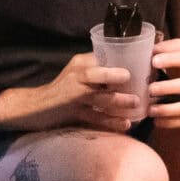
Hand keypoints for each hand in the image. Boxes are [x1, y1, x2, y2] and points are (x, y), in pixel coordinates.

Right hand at [26, 52, 145, 132]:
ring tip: (136, 103)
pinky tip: (125, 124)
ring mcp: (73, 95)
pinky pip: (95, 118)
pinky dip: (111, 122)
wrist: (35, 108)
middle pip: (98, 74)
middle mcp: (76, 76)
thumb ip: (98, 70)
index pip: (103, 56)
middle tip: (142, 84)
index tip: (144, 65)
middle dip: (119, 78)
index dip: (124, 60)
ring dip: (119, 100)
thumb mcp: (78, 74)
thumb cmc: (63, 91)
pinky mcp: (72, 113)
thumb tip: (130, 72)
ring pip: (98, 97)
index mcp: (80, 63)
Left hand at [146, 39, 179, 128]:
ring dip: (169, 110)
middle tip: (150, 89)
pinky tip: (157, 121)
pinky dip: (172, 123)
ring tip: (151, 110)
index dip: (171, 59)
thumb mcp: (179, 52)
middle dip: (169, 88)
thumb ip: (166, 48)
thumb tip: (152, 51)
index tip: (153, 62)